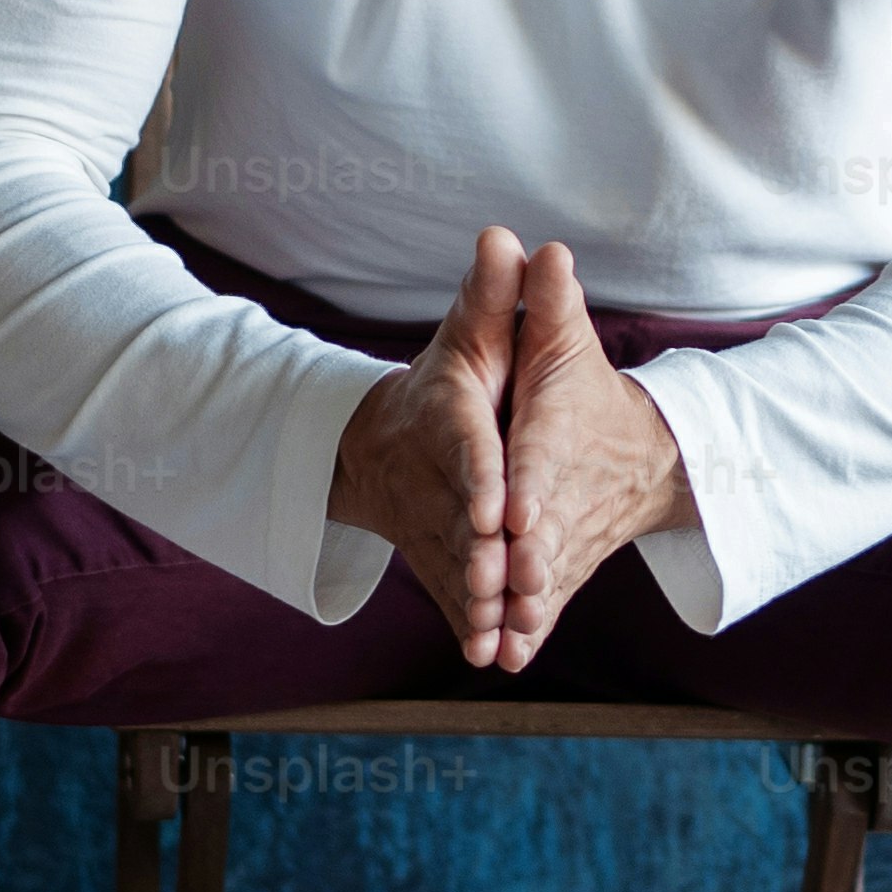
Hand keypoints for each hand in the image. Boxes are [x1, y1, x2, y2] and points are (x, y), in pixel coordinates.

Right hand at [329, 225, 529, 662]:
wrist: (383, 446)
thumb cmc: (445, 384)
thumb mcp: (469, 336)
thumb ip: (493, 296)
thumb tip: (508, 236)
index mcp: (448, 420)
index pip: (466, 448)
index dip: (480, 477)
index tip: (494, 505)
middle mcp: (436, 478)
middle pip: (458, 517)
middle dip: (476, 550)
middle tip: (496, 578)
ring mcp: (432, 524)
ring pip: (454, 564)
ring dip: (472, 597)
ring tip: (493, 626)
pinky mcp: (437, 560)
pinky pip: (452, 593)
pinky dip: (468, 624)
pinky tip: (489, 655)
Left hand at [487, 239, 693, 669]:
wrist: (643, 459)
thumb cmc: (583, 397)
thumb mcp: (562, 345)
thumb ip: (544, 303)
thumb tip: (539, 244)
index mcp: (557, 437)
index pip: (543, 459)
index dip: (528, 481)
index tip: (513, 505)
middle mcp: (564, 494)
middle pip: (546, 526)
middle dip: (532, 554)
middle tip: (517, 579)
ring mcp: (566, 539)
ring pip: (547, 575)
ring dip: (530, 605)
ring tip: (509, 632)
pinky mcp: (561, 572)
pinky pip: (545, 604)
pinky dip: (529, 633)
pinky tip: (505, 660)